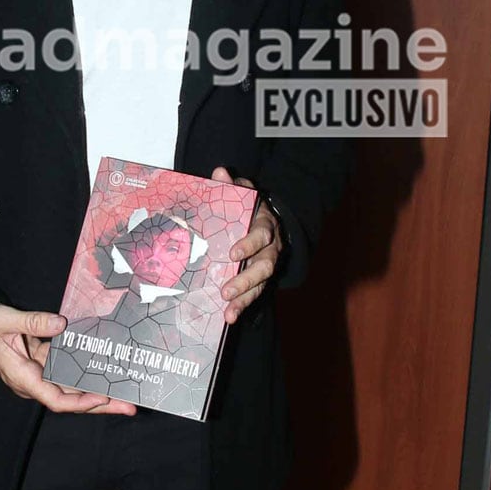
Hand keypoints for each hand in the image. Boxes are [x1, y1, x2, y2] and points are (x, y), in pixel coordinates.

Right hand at [0, 302, 137, 413]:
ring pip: (73, 390)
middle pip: (71, 400)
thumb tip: (61, 324)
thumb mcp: (3, 319)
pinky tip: (108, 372)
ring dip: (99, 393)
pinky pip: (69, 375)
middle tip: (130, 407)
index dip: (80, 401)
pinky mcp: (43, 365)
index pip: (55, 398)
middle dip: (101, 404)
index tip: (102, 398)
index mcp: (22, 377)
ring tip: (127, 396)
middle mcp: (33, 382)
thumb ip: (31, 322)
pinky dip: (88, 376)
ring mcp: (39, 375)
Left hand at [211, 164, 282, 325]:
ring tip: (229, 312)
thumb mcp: (242, 193)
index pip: (262, 235)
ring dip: (245, 299)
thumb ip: (232, 186)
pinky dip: (242, 305)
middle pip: (264, 266)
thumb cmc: (247, 206)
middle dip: (246, 280)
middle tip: (226, 290)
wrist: (262, 220)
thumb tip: (219, 173)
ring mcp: (266, 265)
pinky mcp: (259, 279)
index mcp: (265, 224)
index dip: (249, 244)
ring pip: (261, 284)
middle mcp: (271, 248)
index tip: (232, 253)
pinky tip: (229, 316)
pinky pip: (254, 294)